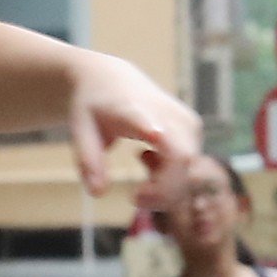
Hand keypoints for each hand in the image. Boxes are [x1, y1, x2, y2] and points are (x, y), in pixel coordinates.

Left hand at [59, 48, 204, 205]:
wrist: (111, 79)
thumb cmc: (95, 106)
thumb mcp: (81, 131)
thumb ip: (89, 162)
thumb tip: (97, 193)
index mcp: (135, 111)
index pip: (152, 123)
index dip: (155, 132)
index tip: (154, 136)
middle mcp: (169, 114)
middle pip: (181, 161)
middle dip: (163, 193)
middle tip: (135, 198)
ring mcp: (187, 123)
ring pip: (189, 170)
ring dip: (165, 187)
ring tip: (140, 160)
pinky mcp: (194, 130)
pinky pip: (189, 167)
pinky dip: (170, 177)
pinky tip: (150, 157)